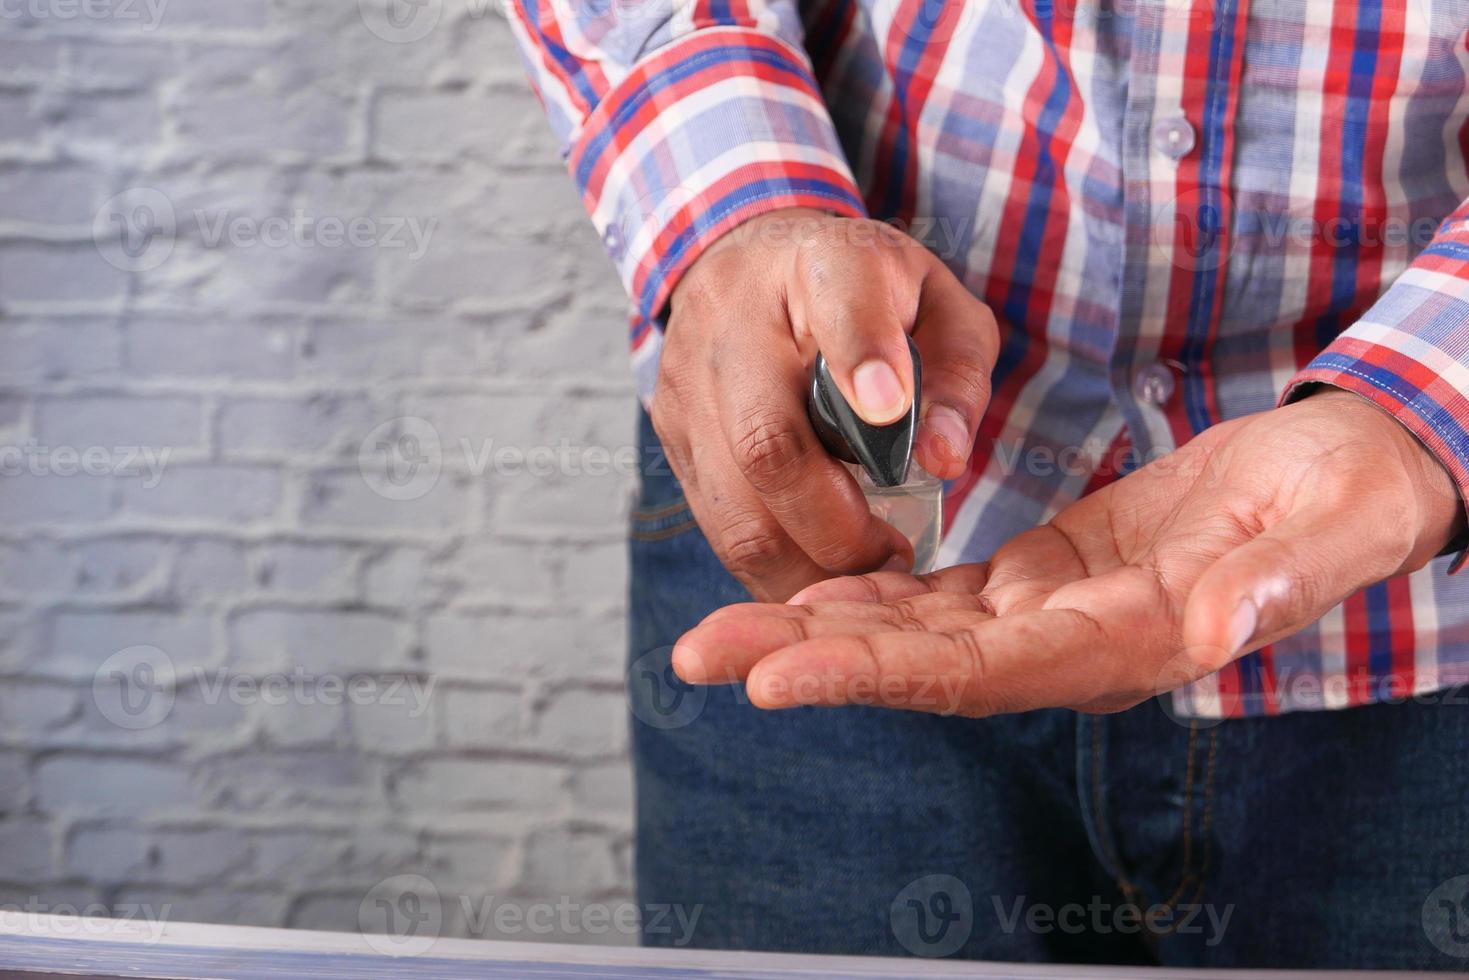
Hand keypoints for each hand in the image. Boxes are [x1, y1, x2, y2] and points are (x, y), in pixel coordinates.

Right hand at [652, 208, 998, 600]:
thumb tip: (945, 460)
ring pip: (733, 508)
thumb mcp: (933, 303)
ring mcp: (690, 382)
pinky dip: (771, 564)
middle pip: (768, 444)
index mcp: (822, 266)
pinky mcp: (670, 432)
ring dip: (803, 565)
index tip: (890, 405)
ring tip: (862, 569)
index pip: (839, 302)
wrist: (746, 260)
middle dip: (838, 526)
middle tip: (894, 553)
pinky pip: (715, 524)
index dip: (863, 357)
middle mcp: (738, 321)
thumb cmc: (860, 292)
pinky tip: (817, 568)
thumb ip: (955, 373)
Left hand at [672, 390, 1464, 713]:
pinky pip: (940, 599)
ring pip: (912, 634)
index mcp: (1124, 644)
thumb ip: (1271, 583)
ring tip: (717, 633)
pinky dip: (870, 598)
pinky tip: (808, 594)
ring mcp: (1049, 613)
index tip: (776, 676)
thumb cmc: (1347, 500)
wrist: (1348, 472)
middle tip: (697, 653)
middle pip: (915, 664)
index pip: (977, 674)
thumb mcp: (1330, 528)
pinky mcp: (1044, 574)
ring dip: (814, 633)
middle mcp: (1069, 646)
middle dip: (804, 659)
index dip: (875, 675)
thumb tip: (1212, 634)